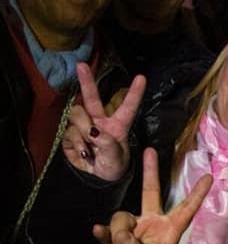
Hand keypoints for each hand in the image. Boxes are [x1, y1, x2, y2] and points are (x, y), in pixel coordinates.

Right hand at [62, 62, 144, 180]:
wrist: (98, 178)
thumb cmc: (113, 165)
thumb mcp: (116, 158)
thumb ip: (108, 144)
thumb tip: (94, 131)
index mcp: (118, 125)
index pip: (128, 107)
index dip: (135, 92)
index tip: (142, 77)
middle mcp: (100, 121)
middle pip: (92, 98)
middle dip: (86, 81)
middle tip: (81, 66)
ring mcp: (84, 126)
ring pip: (77, 115)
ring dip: (82, 129)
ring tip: (91, 148)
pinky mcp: (71, 134)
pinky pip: (70, 132)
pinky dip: (76, 144)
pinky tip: (84, 153)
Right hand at [84, 148, 211, 243]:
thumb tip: (122, 234)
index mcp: (170, 232)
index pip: (186, 209)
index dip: (197, 194)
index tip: (209, 176)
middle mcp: (152, 225)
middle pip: (151, 193)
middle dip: (151, 172)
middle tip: (149, 150)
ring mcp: (132, 229)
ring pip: (123, 215)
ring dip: (120, 230)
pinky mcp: (114, 237)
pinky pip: (108, 227)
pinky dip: (105, 233)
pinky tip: (101, 235)